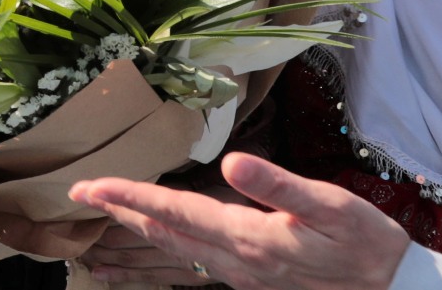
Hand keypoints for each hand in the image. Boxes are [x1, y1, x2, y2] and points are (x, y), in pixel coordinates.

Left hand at [70, 153, 411, 289]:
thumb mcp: (332, 206)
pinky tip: (146, 252)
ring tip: (96, 226)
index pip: (174, 212)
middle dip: (116, 215)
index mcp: (248, 239)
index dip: (130, 197)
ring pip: (170, 254)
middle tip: (74, 197)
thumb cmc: (367, 243)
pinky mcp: (249, 279)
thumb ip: (279, 184)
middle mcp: (235, 262)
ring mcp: (239, 275)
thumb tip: (233, 162)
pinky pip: (188, 267)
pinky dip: (157, 256)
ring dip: (131, 237)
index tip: (90, 185)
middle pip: (161, 235)